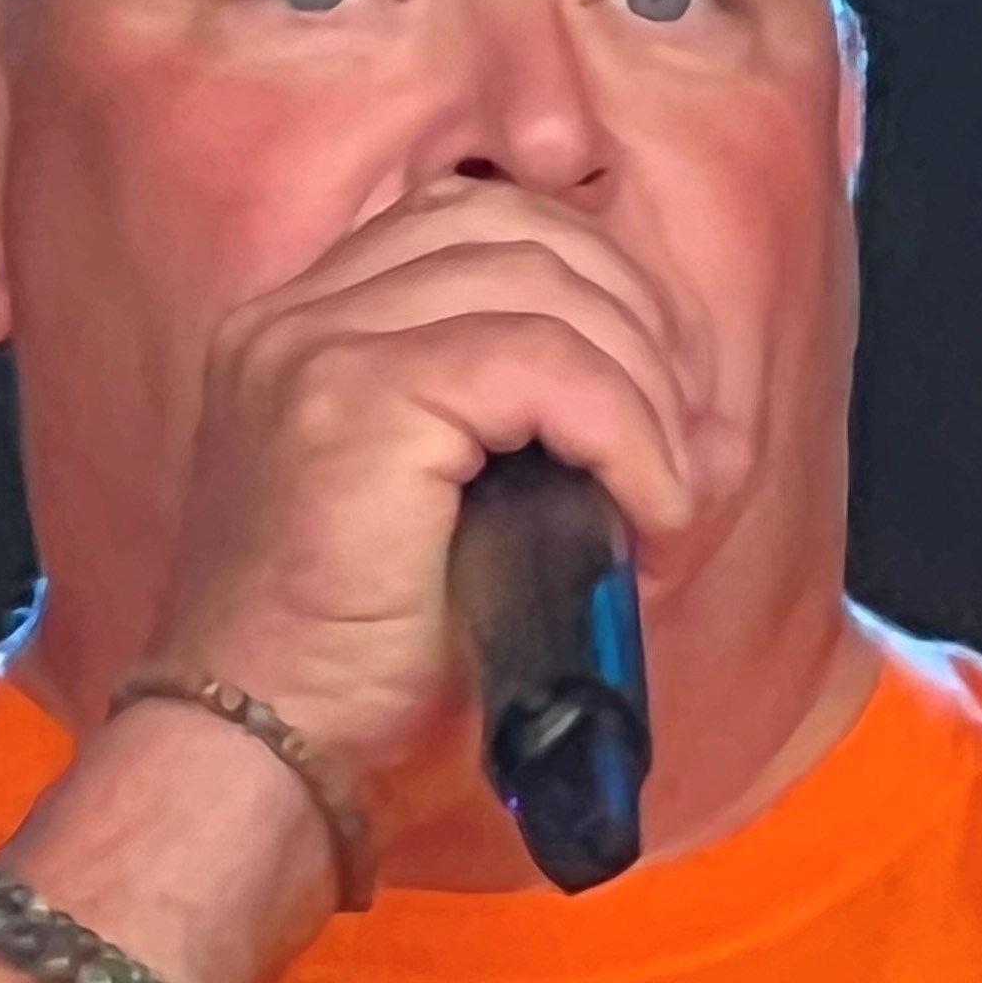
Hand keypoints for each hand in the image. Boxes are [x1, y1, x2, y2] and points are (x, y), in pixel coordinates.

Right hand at [145, 177, 697, 833]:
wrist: (262, 761)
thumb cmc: (356, 682)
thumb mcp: (469, 534)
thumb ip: (557, 452)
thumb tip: (718, 432)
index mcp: (304, 332)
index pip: (475, 221)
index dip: (593, 286)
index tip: (661, 393)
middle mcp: (296, 317)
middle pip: (516, 225)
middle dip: (635, 319)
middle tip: (690, 436)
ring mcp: (315, 347)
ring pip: (542, 283)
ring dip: (643, 381)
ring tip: (671, 487)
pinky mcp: (354, 400)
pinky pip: (544, 362)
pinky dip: (626, 427)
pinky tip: (650, 506)